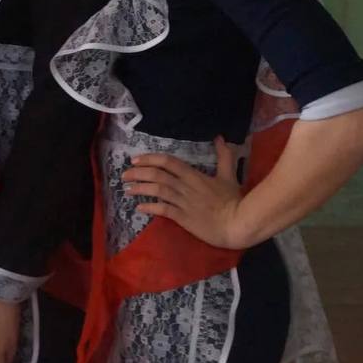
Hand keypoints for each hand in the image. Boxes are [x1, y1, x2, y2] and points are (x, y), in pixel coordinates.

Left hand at [122, 137, 244, 248]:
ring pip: (157, 191)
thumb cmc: (233, 200)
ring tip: (127, 189)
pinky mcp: (183, 219)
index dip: (150, 159)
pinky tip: (139, 207)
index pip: (168, 162)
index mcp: (194, 175)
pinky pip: (163, 210)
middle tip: (125, 174)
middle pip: (158, 175)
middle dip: (139, 172)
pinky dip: (150, 208)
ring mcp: (183, 203)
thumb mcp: (229, 175)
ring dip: (140, 188)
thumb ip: (224, 156)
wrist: (237, 224)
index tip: (135, 159)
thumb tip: (220, 138)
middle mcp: (186, 187)